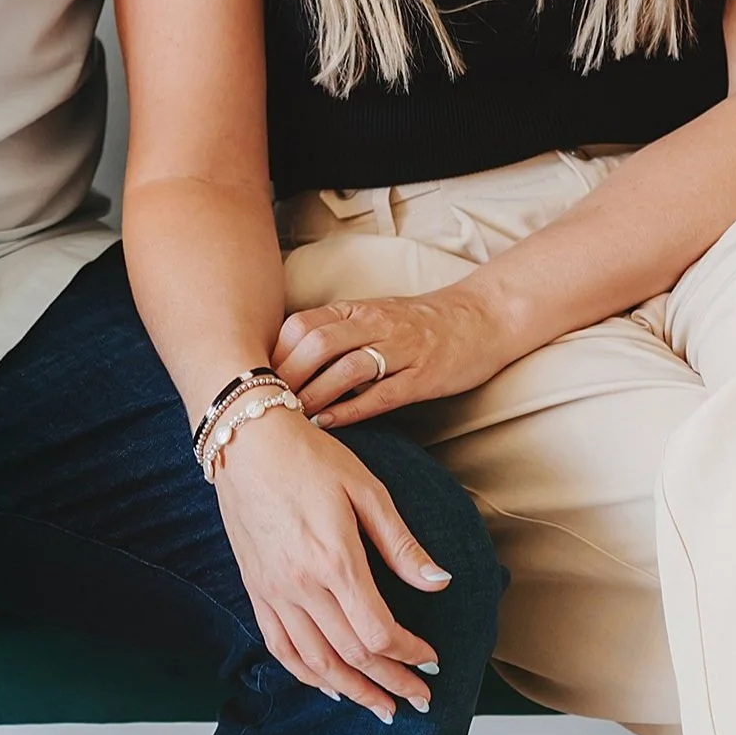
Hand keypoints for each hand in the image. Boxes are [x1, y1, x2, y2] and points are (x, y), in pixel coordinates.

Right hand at [210, 402, 452, 721]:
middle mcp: (302, 585)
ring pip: (316, 662)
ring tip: (380, 708)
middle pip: (352, 656)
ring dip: (352, 691)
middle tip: (419, 700)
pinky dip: (306, 675)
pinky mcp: (256, 590)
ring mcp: (274, 592)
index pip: (378, 632)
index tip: (431, 661)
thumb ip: (402, 545)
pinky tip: (328, 685)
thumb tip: (441, 582)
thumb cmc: (310, 458)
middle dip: (390, 683)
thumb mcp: (367, 490)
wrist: (246, 440)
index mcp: (335, 561)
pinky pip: (280, 647)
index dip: (409, 655)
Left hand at [273, 282, 509, 427]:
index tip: (254, 380)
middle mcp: (376, 324)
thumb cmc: (419, 325)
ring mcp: (401, 349)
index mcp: (357, 310)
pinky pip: (382, 393)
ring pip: (347, 368)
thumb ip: (334, 334)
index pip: (302, 324)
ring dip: (313, 395)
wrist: (481, 318)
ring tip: (290, 419)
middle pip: (318, 343)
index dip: (275, 353)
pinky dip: (351, 410)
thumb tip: (284, 362)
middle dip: (286, 375)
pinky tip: (328, 424)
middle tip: (264, 404)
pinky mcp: (424, 375)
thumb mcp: (372, 318)